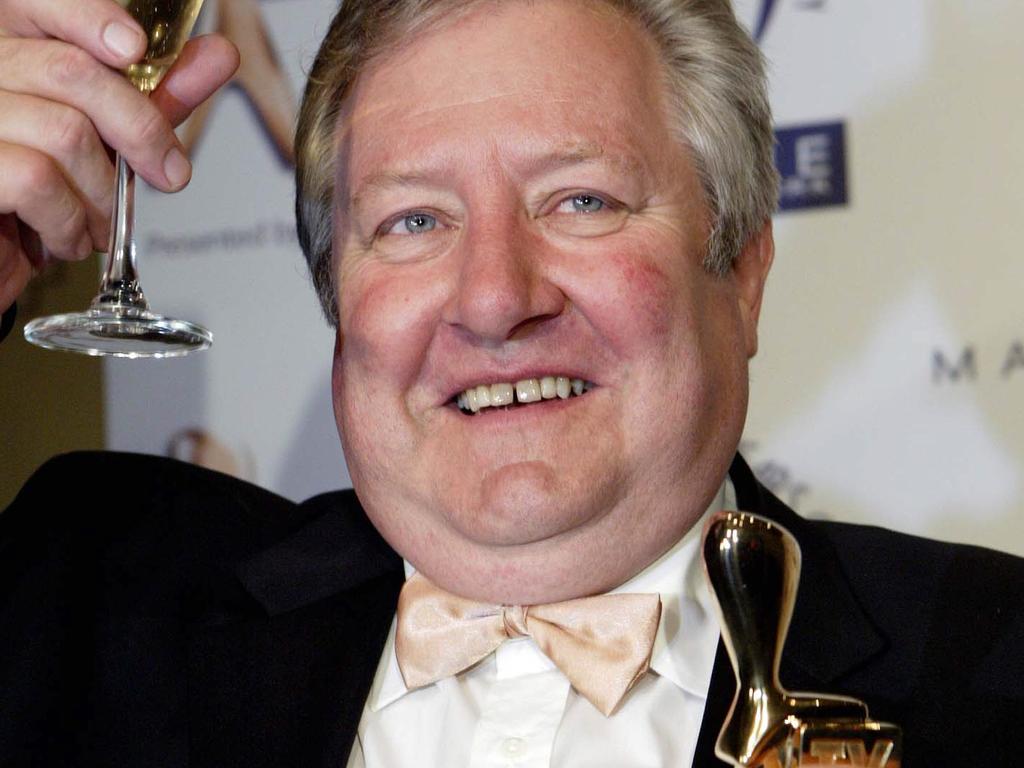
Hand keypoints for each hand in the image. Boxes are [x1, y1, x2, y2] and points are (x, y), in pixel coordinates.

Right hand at [0, 0, 238, 312]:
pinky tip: (68, 235)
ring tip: (101, 221)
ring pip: (64, 132)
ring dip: (104, 193)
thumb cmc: (42, 193)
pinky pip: (37, 180)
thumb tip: (217, 55)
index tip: (135, 49)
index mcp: (13, 49)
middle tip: (168, 172)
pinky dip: (70, 220)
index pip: (38, 3)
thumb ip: (154, 97)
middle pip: (71, 70)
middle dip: (140, 129)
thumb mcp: (107, 138)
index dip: (89, 16)